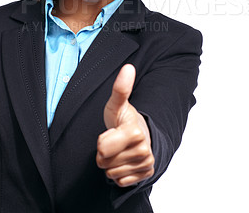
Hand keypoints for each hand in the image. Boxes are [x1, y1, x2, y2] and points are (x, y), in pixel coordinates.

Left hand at [96, 64, 154, 186]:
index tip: (111, 132)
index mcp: (135, 132)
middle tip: (114, 142)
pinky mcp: (146, 174)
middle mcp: (143, 150)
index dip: (102, 141)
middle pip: (105, 163)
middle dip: (105, 153)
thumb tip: (128, 67)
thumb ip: (120, 88)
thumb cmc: (124, 119)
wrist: (142, 133)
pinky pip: (120, 182)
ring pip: (112, 174)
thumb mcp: (117, 105)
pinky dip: (120, 173)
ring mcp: (146, 163)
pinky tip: (125, 160)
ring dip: (112, 163)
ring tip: (120, 150)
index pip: (102, 148)